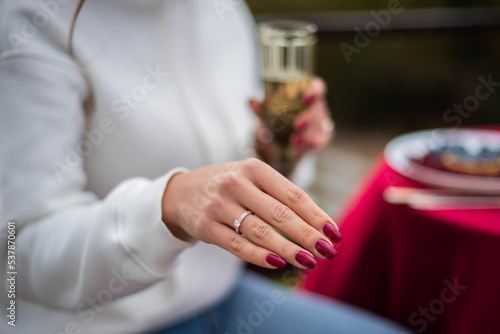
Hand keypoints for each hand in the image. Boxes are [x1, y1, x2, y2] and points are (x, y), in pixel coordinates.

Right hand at [162, 159, 341, 269]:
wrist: (181, 193)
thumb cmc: (228, 187)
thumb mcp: (251, 178)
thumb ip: (279, 195)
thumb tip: (317, 225)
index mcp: (254, 168)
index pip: (293, 194)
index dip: (316, 216)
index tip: (334, 234)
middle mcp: (236, 183)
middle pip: (280, 214)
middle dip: (308, 236)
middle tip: (328, 252)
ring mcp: (219, 205)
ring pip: (260, 232)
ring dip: (288, 250)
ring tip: (309, 262)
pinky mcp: (205, 226)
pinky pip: (237, 245)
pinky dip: (259, 256)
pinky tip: (278, 263)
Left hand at [250, 77, 333, 163]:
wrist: (275, 146)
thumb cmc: (273, 124)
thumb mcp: (265, 118)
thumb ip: (260, 111)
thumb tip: (251, 100)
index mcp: (305, 93)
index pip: (316, 86)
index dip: (314, 90)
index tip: (306, 98)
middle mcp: (315, 106)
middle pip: (318, 109)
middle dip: (309, 117)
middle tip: (297, 126)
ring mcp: (320, 122)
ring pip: (320, 126)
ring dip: (308, 134)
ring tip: (295, 141)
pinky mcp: (322, 137)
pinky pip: (321, 140)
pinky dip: (313, 143)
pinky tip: (306, 146)